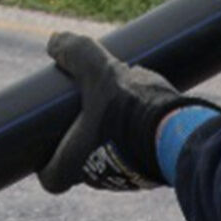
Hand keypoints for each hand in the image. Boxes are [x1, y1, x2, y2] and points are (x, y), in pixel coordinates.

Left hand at [39, 30, 215, 193]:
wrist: (176, 130)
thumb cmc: (127, 108)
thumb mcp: (97, 72)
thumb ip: (75, 54)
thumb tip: (54, 40)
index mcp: (73, 166)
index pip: (50, 178)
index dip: (45, 162)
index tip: (45, 140)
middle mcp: (97, 179)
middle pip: (78, 166)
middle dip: (78, 141)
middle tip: (80, 113)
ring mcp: (125, 180)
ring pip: (107, 160)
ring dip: (106, 140)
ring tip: (112, 109)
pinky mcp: (150, 174)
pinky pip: (134, 159)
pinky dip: (132, 142)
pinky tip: (140, 116)